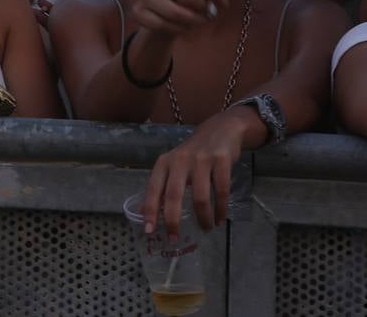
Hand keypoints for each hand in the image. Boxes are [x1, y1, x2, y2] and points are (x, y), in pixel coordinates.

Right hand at [132, 0, 227, 39]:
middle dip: (201, 10)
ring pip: (174, 12)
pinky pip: (162, 24)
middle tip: (205, 13)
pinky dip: (175, 29)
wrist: (170, 19)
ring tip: (194, 20)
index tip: (220, 2)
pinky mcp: (138, 13)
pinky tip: (178, 26)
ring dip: (190, 21)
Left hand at [143, 112, 244, 236]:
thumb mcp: (174, 164)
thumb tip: (145, 213)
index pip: (153, 188)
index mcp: (164, 162)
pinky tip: (220, 218)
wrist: (221, 129)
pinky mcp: (221, 160)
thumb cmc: (193, 154)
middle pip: (173, 195)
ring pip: (199, 197)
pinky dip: (220, 209)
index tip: (149, 230)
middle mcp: (179, 160)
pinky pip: (220, 191)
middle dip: (173, 220)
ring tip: (206, 228)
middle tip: (175, 238)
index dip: (150, 210)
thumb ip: (163, 185)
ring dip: (203, 218)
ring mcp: (201, 159)